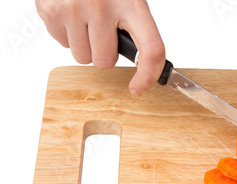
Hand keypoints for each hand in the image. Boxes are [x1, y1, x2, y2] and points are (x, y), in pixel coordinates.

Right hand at [36, 0, 164, 94]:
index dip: (148, 75)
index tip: (139, 87)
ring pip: (82, 57)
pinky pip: (62, 44)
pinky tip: (72, 14)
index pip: (150, 50)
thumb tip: (147, 65)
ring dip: (84, 44)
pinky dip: (67, 34)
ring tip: (85, 19)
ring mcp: (73, 8)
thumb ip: (136, 26)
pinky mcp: (50, 10)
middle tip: (102, 30)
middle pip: (105, 62)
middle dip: (103, 52)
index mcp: (132, 3)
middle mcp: (102, 6)